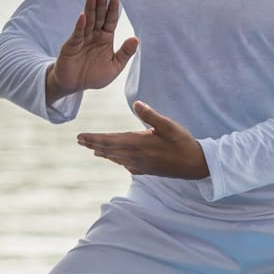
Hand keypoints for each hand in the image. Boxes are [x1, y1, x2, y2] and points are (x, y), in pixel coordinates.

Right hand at [48, 0, 138, 99]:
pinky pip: (77, 34)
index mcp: (105, 38)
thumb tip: (136, 39)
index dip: (113, 10)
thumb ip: (125, 53)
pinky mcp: (72, 45)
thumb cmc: (95, 75)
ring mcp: (82, 38)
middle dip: (101, 3)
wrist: (75, 84)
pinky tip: (83, 16)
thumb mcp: (114, 66)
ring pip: (87, 21)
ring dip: (90, 8)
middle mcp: (94, 35)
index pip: (110, 21)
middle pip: (98, 16)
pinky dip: (80, 25)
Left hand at [77, 101, 210, 178]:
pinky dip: (117, 161)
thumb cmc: (183, 143)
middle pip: (109, 150)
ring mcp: (141, 165)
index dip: (94, 138)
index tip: (80, 136)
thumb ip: (151, 115)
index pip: (110, 140)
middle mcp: (136, 156)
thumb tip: (137, 104)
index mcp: (138, 143)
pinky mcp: (147, 170)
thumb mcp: (169, 125)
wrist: (195, 164)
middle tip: (79, 141)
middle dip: (93, 144)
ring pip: (116, 158)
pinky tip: (115, 160)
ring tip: (92, 149)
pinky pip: (127, 166)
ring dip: (103, 153)